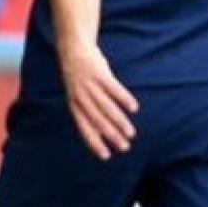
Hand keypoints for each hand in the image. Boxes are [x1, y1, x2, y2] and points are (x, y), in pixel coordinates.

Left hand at [61, 43, 137, 160]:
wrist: (73, 50)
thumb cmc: (79, 78)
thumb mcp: (78, 96)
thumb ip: (88, 113)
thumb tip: (104, 133)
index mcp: (75, 105)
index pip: (84, 128)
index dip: (94, 142)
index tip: (106, 156)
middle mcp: (81, 97)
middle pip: (98, 120)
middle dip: (112, 135)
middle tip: (125, 147)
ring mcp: (90, 86)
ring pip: (107, 107)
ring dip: (120, 121)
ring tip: (131, 133)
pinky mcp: (100, 74)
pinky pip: (114, 89)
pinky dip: (124, 99)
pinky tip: (134, 108)